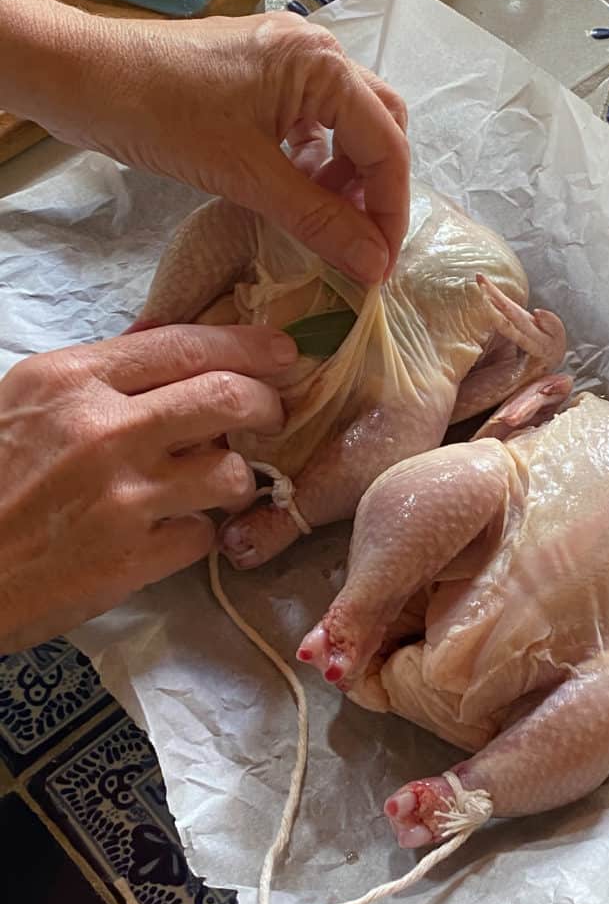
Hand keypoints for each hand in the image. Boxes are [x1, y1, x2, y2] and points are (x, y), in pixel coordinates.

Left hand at [0, 0, 409, 282]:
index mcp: (323, 66)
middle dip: (376, 188)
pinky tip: (298, 192)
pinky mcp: (261, 76)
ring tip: (327, 221)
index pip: (387, 145)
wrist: (81, 76)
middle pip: (379, 126)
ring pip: (347, 124)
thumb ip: (319, 220)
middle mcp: (317, 53)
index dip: (390, 211)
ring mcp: (288, 60)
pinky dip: (316, 161)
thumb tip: (375, 266)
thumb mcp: (248, 175)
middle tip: (359, 242)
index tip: (380, 266)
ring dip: (347, 175)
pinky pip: (311, 121)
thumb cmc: (163, 116)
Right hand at [0, 324, 296, 651]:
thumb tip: (173, 346)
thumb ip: (103, 375)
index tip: (282, 353)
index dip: (248, 345)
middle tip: (272, 415)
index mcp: (74, 379)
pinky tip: (171, 530)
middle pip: (228, 398)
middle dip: (267, 404)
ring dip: (233, 478)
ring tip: (210, 484)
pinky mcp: (131, 559)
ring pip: (230, 471)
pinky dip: (197, 532)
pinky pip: (204, 535)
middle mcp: (104, 430)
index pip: (186, 345)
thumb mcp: (30, 399)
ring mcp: (122, 497)